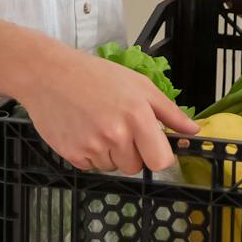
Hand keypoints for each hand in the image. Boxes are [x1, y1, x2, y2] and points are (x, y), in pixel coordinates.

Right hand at [19, 46, 198, 173]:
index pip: (160, 161)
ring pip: (113, 167)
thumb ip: (170, 112)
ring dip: (111, 154)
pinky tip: (85, 131)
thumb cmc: (96, 76)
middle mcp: (116, 135)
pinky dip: (90, 155)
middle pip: (136, 167)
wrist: (49, 74)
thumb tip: (192, 131)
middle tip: (121, 129)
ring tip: (99, 125)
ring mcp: (92, 147)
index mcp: (137, 117)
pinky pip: (91, 167)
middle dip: (133, 153)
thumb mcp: (140, 85)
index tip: (154, 148)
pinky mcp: (71, 155)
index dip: (159, 157)